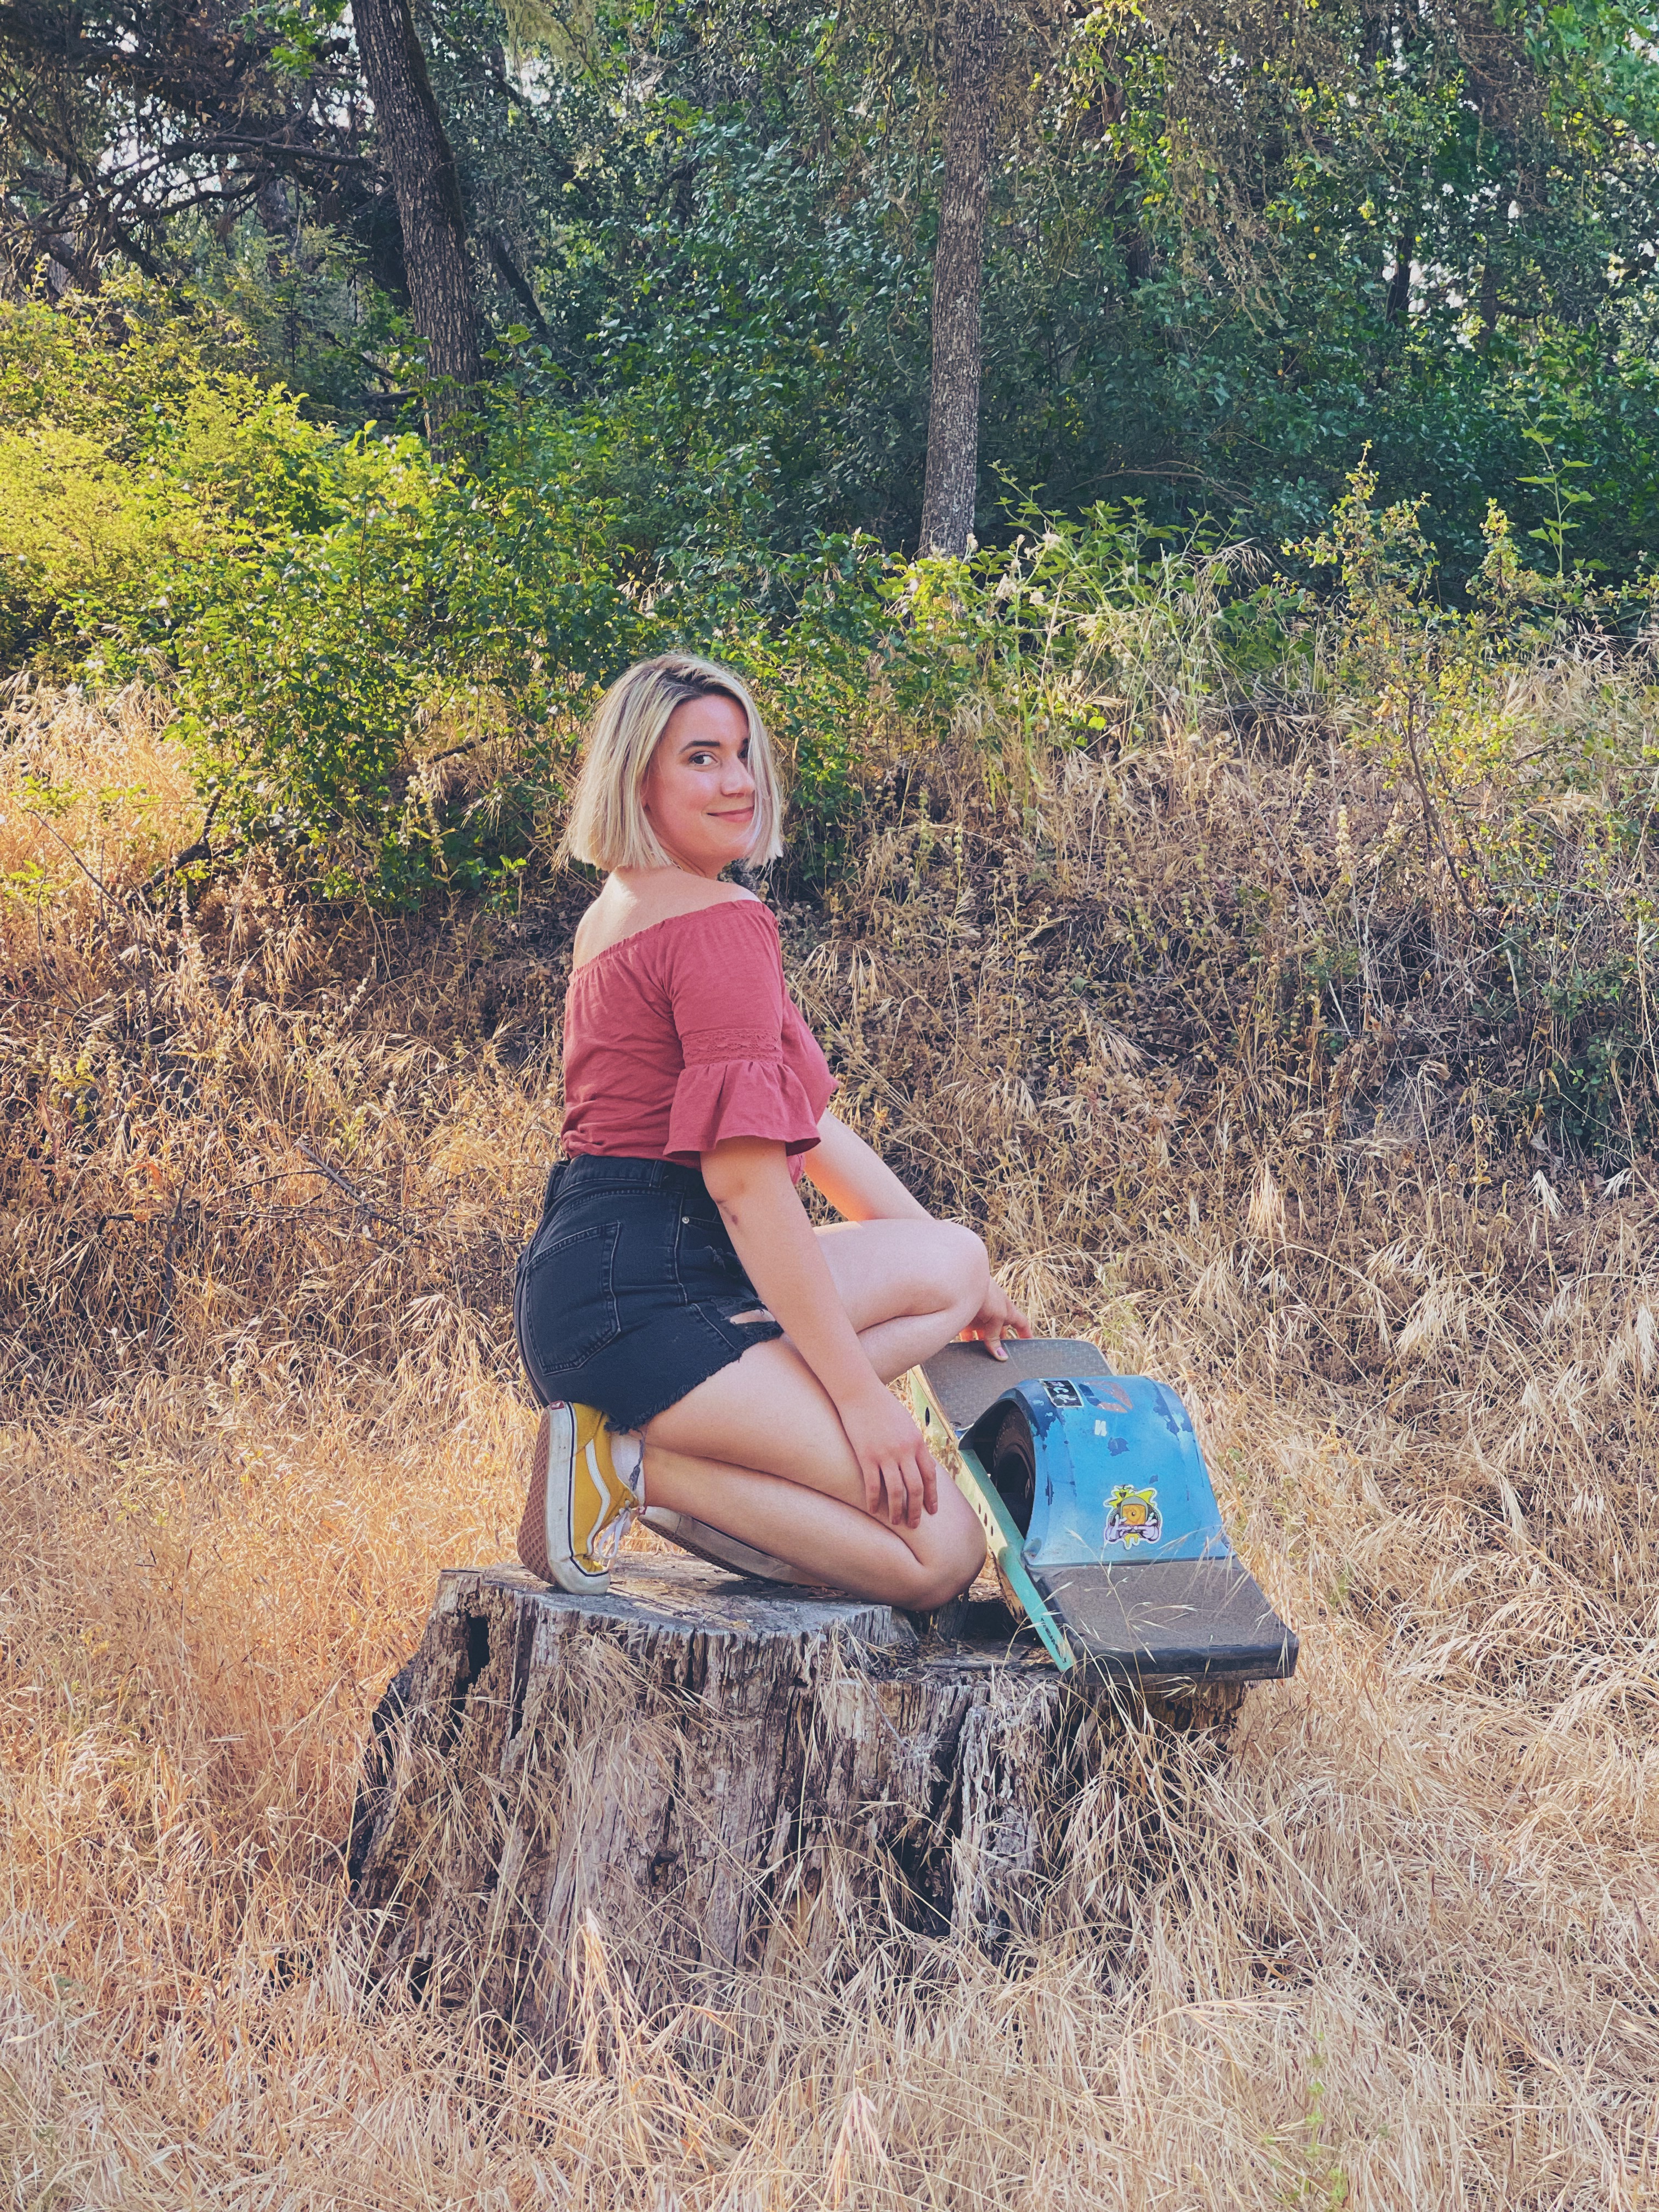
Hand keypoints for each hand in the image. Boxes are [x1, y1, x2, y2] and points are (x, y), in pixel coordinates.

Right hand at [838, 1384, 939, 1528]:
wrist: (860, 1392)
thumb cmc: (883, 1406)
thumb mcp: (906, 1423)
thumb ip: (913, 1444)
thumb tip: (920, 1464)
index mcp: (917, 1442)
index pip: (930, 1475)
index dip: (932, 1496)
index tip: (932, 1510)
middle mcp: (904, 1450)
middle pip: (915, 1488)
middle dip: (916, 1509)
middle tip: (914, 1524)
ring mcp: (885, 1454)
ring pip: (896, 1491)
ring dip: (897, 1510)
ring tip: (896, 1521)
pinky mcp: (866, 1456)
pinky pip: (873, 1485)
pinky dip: (875, 1500)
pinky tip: (874, 1510)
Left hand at [959, 1278, 1031, 1360]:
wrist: (961, 1280)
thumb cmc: (985, 1293)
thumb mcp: (996, 1315)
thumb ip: (996, 1336)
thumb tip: (1001, 1356)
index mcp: (1007, 1310)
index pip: (1021, 1323)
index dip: (1026, 1333)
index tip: (1029, 1344)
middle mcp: (994, 1314)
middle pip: (1000, 1333)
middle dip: (1002, 1345)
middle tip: (1003, 1360)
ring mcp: (980, 1317)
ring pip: (983, 1337)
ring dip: (983, 1347)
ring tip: (984, 1361)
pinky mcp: (965, 1320)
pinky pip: (968, 1336)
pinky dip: (968, 1345)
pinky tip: (967, 1354)